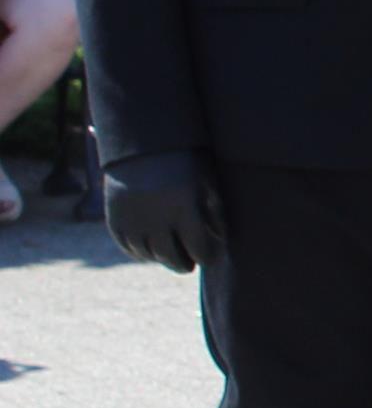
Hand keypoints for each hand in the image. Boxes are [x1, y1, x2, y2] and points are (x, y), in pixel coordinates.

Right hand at [101, 151, 223, 273]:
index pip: (199, 248)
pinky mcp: (114, 217)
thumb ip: (213, 212)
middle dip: (183, 264)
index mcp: (183, 208)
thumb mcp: (206, 182)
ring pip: (148, 254)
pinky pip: (127, 246)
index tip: (212, 258)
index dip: (207, 256)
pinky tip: (151, 253)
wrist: (141, 142)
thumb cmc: (185, 160)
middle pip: (171, 256)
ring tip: (172, 259)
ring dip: (161, 260)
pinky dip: (140, 253)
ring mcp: (132, 219)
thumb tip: (220, 240)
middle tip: (190, 266)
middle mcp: (155, 218)